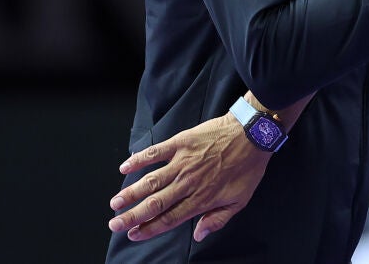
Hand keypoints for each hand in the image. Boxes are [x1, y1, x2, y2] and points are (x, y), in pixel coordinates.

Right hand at [108, 113, 268, 242]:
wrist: (253, 134)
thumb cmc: (248, 167)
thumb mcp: (239, 200)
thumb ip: (217, 219)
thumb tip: (199, 235)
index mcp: (201, 199)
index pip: (169, 218)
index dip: (149, 228)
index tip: (134, 235)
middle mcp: (188, 183)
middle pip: (155, 203)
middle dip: (132, 216)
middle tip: (115, 224)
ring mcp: (183, 162)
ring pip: (150, 181)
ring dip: (130, 193)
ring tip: (115, 204)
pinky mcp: (181, 143)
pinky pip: (155, 152)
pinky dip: (138, 159)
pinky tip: (124, 166)